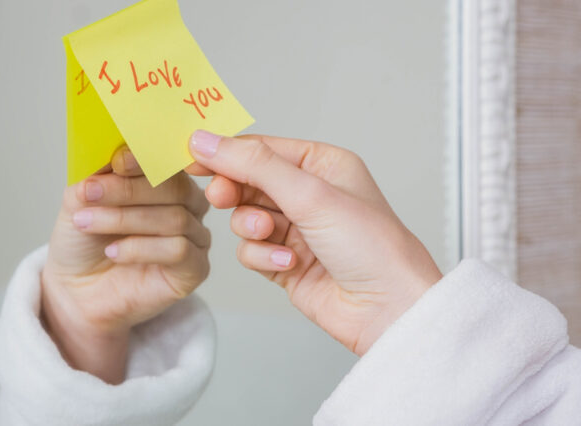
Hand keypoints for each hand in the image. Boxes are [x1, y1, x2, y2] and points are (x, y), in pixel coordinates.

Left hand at [41, 147, 209, 382]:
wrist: (77, 290)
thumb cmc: (85, 241)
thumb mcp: (82, 198)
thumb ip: (99, 173)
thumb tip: (115, 150)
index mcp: (167, 178)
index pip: (168, 159)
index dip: (145, 157)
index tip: (115, 160)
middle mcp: (188, 204)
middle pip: (174, 187)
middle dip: (128, 189)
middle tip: (90, 193)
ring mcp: (195, 237)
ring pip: (174, 218)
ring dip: (124, 219)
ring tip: (87, 222)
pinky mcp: (195, 270)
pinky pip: (179, 250)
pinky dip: (141, 248)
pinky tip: (113, 252)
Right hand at [187, 131, 441, 355]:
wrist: (388, 309)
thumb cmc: (370, 245)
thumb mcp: (310, 194)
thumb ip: (254, 166)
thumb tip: (208, 141)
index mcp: (322, 165)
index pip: (261, 149)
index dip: (226, 153)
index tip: (192, 157)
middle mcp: (309, 195)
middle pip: (248, 182)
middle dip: (236, 192)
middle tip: (222, 197)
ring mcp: (296, 230)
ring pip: (244, 218)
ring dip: (252, 228)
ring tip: (272, 236)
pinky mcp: (285, 262)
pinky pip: (251, 250)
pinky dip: (262, 256)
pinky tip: (286, 263)